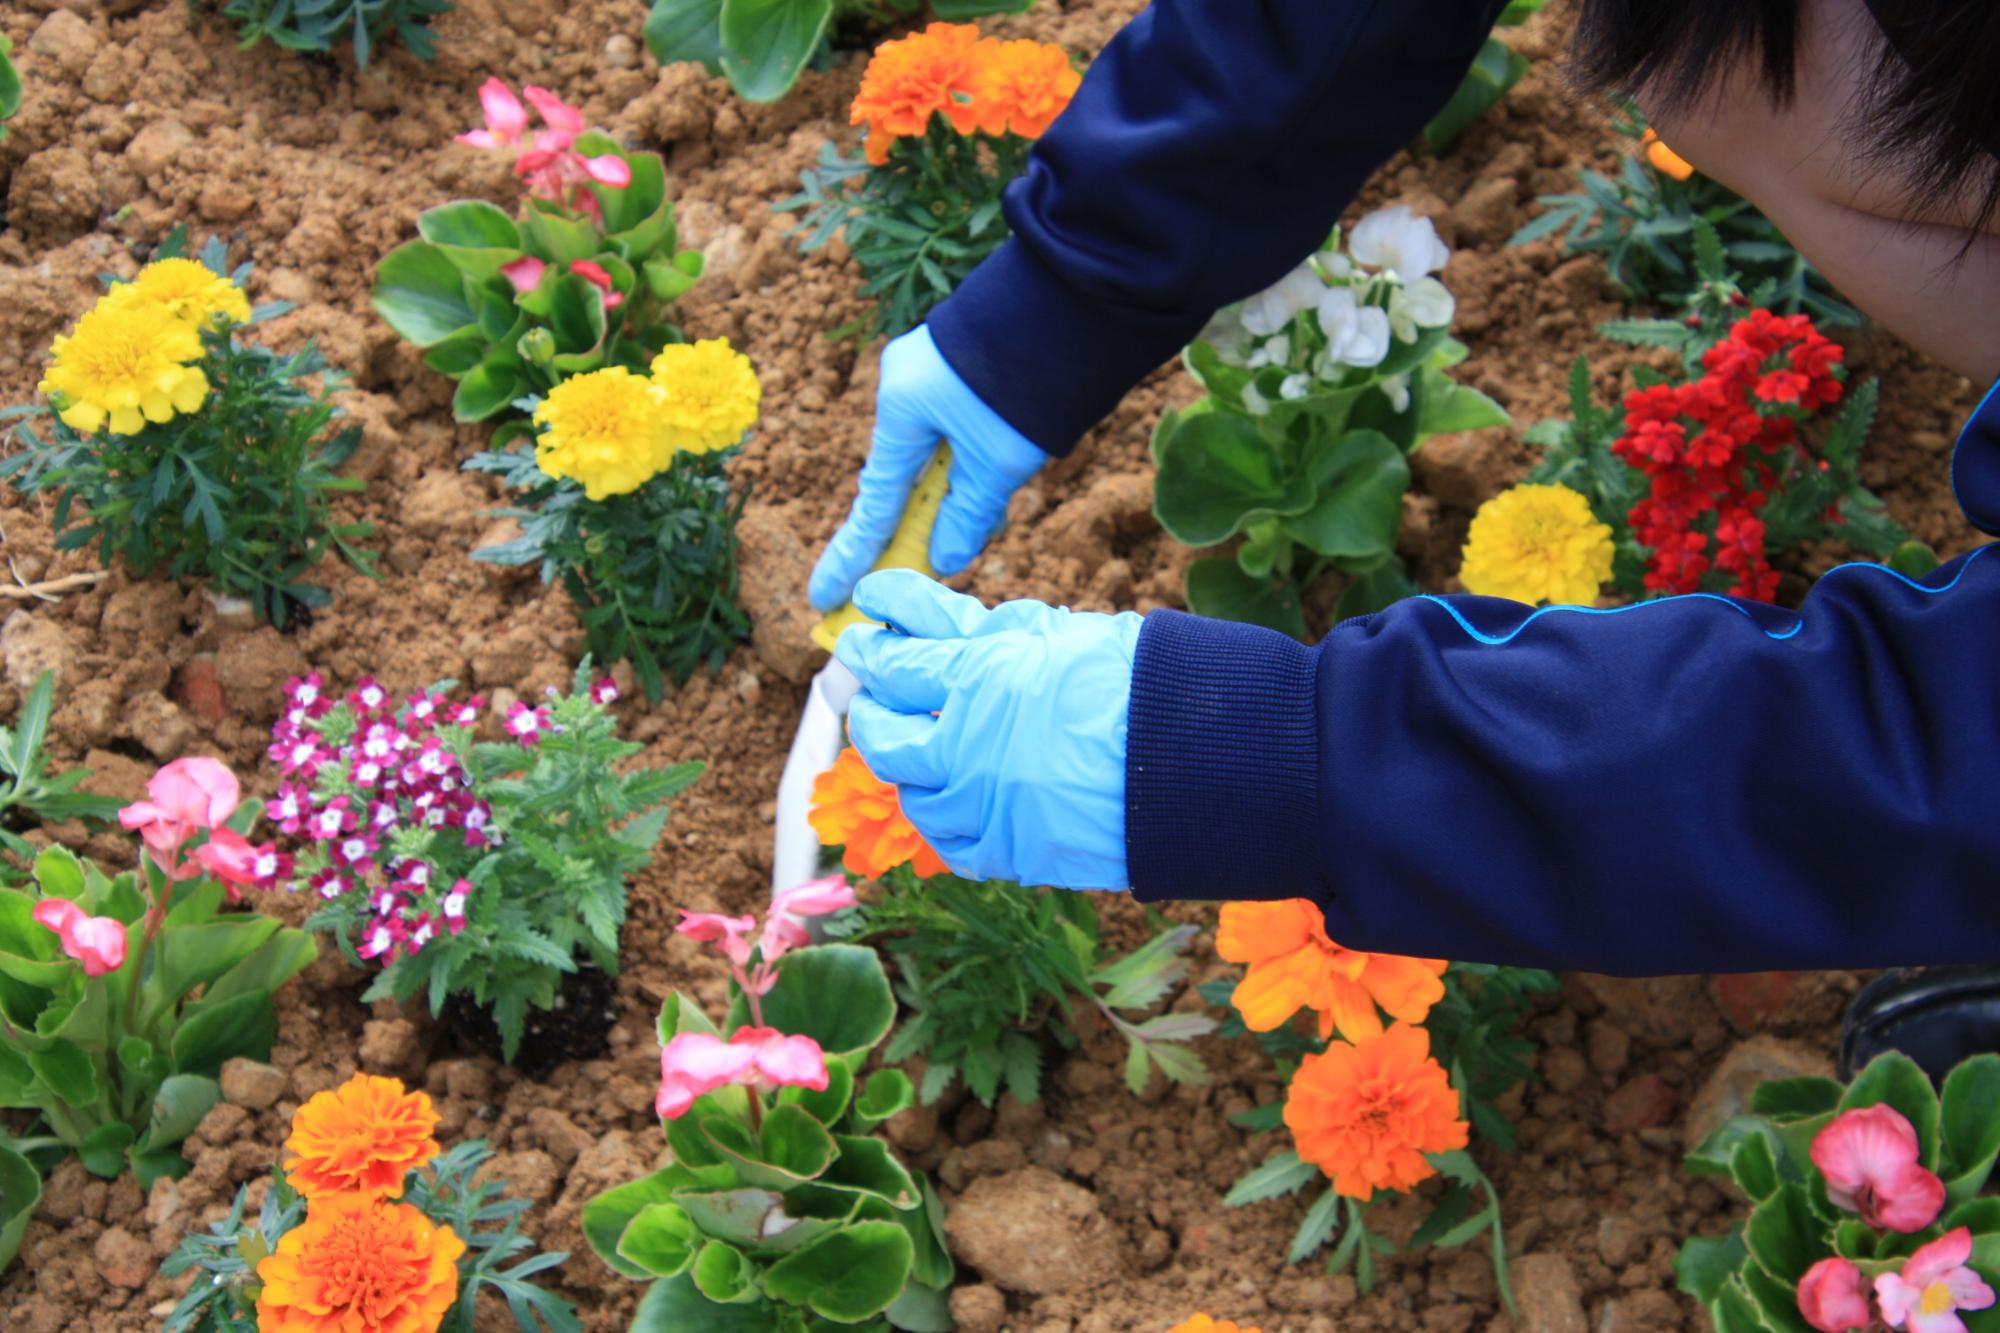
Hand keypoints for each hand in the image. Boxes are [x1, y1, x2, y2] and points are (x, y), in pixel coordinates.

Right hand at [808, 327, 1047, 612]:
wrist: (1079, 300)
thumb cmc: (1033, 378)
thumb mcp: (1000, 462)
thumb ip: (968, 514)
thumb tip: (943, 558)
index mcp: (900, 407)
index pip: (873, 501)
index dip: (851, 557)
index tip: (822, 596)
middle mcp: (904, 385)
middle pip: (901, 477)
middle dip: (915, 524)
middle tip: (912, 566)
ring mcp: (928, 370)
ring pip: (932, 456)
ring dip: (957, 494)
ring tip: (990, 514)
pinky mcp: (958, 366)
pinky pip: (950, 431)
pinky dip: (968, 465)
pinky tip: (996, 481)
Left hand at [834, 570, 1138, 889]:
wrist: (1200, 762)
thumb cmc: (1142, 683)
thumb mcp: (1062, 633)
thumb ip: (990, 628)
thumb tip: (931, 613)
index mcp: (980, 678)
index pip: (895, 660)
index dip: (874, 641)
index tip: (864, 626)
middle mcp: (965, 745)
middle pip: (880, 732)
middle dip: (871, 706)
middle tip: (874, 690)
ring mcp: (982, 805)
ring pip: (907, 792)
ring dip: (903, 767)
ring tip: (911, 748)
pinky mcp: (1008, 851)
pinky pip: (950, 844)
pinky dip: (944, 819)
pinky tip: (949, 801)